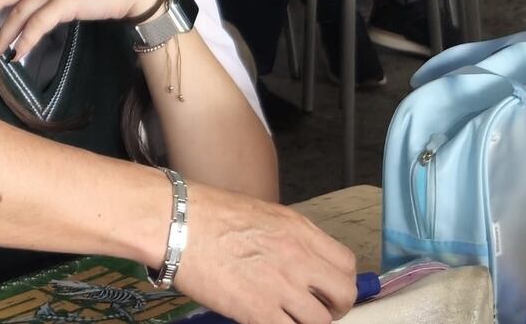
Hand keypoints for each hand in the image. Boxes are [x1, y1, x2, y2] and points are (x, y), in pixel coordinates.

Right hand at [176, 183, 358, 323]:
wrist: (178, 224)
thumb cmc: (209, 213)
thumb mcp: (264, 214)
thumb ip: (290, 238)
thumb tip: (300, 259)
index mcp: (301, 231)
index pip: (346, 264)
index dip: (340, 280)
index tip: (328, 288)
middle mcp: (299, 259)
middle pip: (343, 294)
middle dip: (335, 307)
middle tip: (318, 310)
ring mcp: (281, 287)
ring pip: (320, 321)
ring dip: (308, 323)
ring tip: (289, 319)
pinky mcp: (258, 312)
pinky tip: (267, 322)